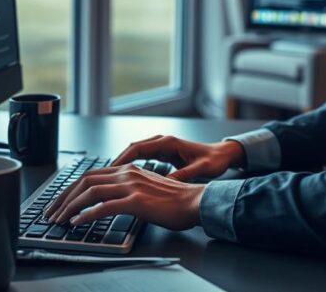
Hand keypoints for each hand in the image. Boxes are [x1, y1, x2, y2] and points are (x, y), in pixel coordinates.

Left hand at [44, 163, 204, 229]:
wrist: (196, 202)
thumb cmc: (176, 200)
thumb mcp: (147, 189)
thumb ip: (128, 190)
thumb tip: (109, 200)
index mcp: (128, 169)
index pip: (90, 175)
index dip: (71, 189)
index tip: (59, 202)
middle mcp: (127, 173)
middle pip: (85, 181)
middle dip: (64, 198)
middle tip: (51, 213)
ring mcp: (131, 186)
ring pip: (91, 192)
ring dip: (70, 207)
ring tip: (59, 220)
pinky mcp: (136, 201)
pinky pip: (104, 207)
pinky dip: (86, 215)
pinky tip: (77, 222)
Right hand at [110, 135, 244, 181]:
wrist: (223, 155)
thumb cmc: (214, 160)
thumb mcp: (201, 169)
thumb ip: (184, 175)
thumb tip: (168, 184)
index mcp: (168, 143)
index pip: (138, 148)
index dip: (122, 159)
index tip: (110, 171)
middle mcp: (162, 142)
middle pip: (131, 149)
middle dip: (116, 162)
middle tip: (102, 177)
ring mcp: (162, 147)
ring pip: (134, 153)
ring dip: (121, 164)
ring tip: (108, 179)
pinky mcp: (163, 153)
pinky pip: (141, 158)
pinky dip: (130, 166)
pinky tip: (123, 178)